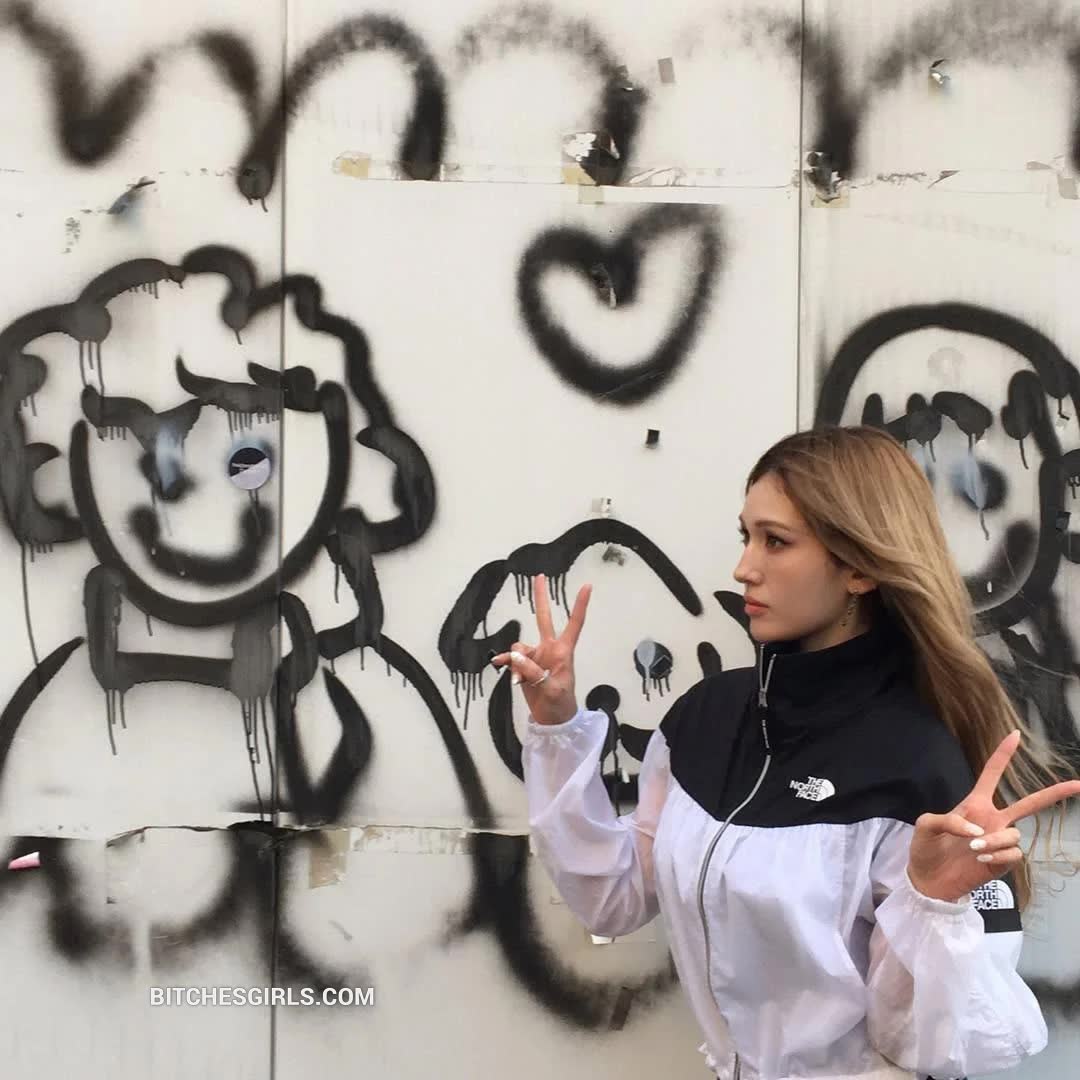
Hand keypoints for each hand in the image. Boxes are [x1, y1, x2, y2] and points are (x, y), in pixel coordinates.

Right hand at [490, 573, 591, 726]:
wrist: (551, 719)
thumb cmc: (560, 704)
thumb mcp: (551, 690)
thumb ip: (534, 672)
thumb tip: (516, 655)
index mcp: (563, 652)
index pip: (574, 624)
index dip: (580, 605)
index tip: (587, 586)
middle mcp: (549, 649)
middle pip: (544, 618)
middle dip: (540, 597)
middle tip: (539, 576)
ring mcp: (535, 656)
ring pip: (519, 645)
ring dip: (516, 659)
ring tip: (520, 679)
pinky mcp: (523, 665)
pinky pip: (510, 658)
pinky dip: (506, 663)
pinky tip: (502, 667)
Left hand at [907, 729, 1079, 902]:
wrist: (927, 880)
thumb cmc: (925, 849)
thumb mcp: (926, 826)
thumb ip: (947, 820)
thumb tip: (977, 828)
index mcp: (974, 804)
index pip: (991, 775)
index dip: (1003, 755)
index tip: (1015, 735)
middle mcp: (992, 820)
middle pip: (1029, 803)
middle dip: (1054, 794)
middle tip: (1078, 784)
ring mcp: (998, 841)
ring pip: (1015, 833)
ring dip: (995, 839)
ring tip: (973, 847)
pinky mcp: (1001, 862)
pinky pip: (1013, 853)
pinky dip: (998, 854)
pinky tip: (981, 858)